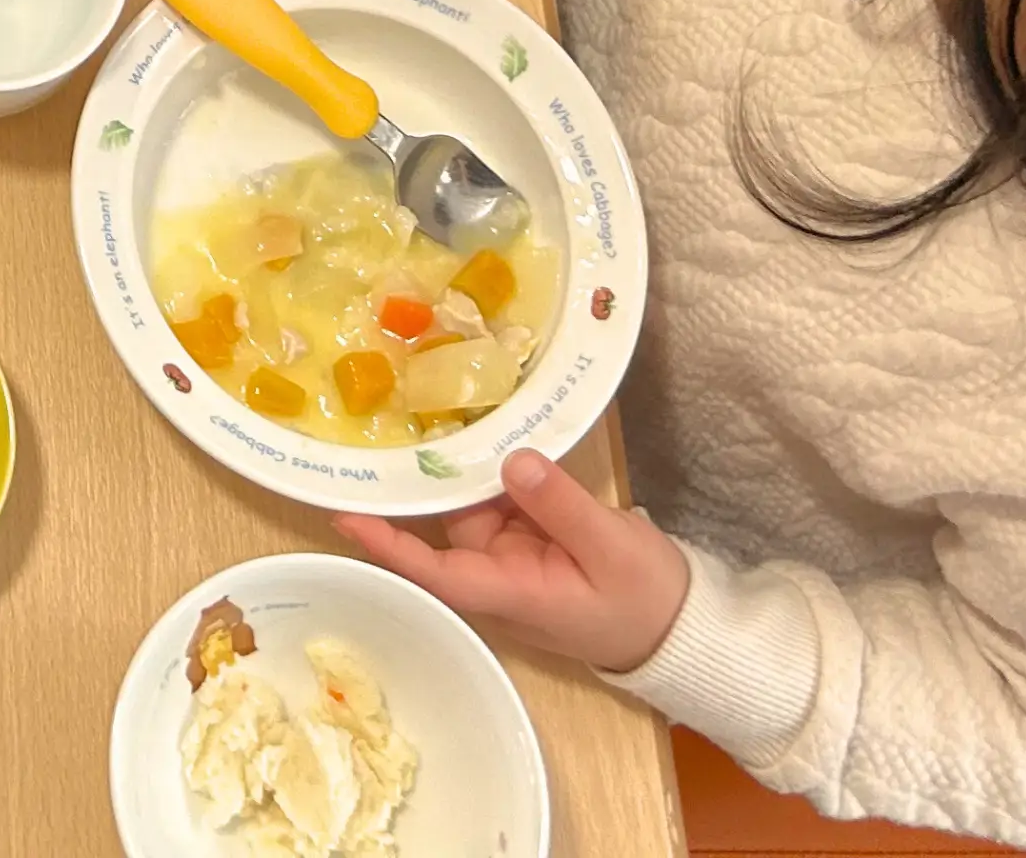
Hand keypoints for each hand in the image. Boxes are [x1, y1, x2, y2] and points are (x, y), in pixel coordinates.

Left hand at [333, 447, 689, 675]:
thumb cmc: (646, 600)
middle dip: (411, 484)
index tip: (345, 513)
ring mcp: (512, 552)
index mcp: (508, 592)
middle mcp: (497, 573)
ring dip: (452, 466)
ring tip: (418, 403)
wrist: (680, 623)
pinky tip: (476, 423)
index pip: (433, 571)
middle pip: (441, 527)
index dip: (387, 543)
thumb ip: (561, 506)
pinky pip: (498, 496)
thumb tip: (512, 460)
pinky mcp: (530, 533)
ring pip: (468, 503)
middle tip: (376, 424)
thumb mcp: (612, 550)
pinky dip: (488, 466)